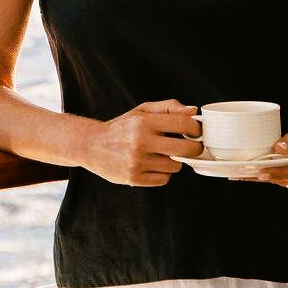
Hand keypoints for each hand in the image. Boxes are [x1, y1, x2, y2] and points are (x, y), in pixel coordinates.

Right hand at [82, 100, 200, 187]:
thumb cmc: (122, 127)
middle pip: (186, 149)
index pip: (183, 124)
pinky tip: (153, 165)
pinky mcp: (134, 178)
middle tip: (192, 146)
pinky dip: (163, 173)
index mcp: (144, 122)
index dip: (196, 128)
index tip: (196, 131)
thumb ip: (168, 107)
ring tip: (163, 155)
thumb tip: (193, 111)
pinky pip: (164, 179)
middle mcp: (141, 142)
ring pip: (175, 166)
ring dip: (174, 161)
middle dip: (195, 148)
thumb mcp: (142, 110)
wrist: (91, 146)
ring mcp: (137, 162)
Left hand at [240, 108, 287, 194]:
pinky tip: (259, 171)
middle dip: (267, 176)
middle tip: (244, 173)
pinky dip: (273, 176)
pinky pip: (286, 181)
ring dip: (268, 178)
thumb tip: (280, 148)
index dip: (278, 173)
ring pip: (285, 183)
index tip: (260, 172)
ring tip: (246, 173)